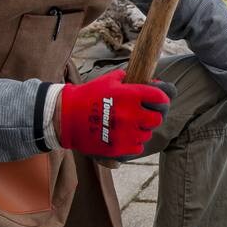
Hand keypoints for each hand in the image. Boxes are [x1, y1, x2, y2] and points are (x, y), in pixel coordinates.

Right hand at [57, 69, 172, 158]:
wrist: (66, 117)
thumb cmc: (87, 96)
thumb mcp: (108, 80)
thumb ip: (129, 79)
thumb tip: (149, 80)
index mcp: (129, 95)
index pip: (161, 97)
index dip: (161, 99)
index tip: (158, 100)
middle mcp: (130, 114)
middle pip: (157, 119)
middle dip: (152, 116)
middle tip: (143, 116)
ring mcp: (125, 133)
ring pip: (147, 134)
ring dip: (141, 130)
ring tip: (128, 126)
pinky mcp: (119, 148)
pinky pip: (138, 148)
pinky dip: (133, 144)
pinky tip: (123, 137)